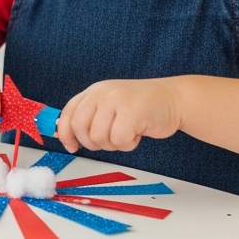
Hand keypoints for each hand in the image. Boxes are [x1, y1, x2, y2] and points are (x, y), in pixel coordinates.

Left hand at [56, 78, 181, 152]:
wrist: (173, 99)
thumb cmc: (140, 107)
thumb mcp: (110, 106)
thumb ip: (90, 117)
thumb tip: (68, 139)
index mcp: (93, 92)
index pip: (68, 114)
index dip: (66, 134)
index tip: (72, 146)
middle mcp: (102, 93)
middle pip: (79, 127)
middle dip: (91, 142)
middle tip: (108, 141)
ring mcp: (116, 101)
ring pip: (98, 137)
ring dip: (113, 144)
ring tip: (127, 133)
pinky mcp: (132, 111)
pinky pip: (119, 140)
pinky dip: (128, 144)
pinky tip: (137, 133)